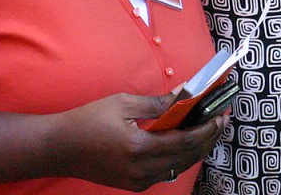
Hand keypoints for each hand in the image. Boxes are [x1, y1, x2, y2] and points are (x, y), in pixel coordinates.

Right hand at [49, 93, 225, 190]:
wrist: (59, 148)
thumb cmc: (87, 121)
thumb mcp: (123, 103)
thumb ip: (158, 103)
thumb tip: (184, 95)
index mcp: (139, 148)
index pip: (185, 142)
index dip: (207, 129)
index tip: (221, 115)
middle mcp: (141, 170)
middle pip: (187, 157)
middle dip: (208, 138)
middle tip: (221, 120)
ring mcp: (138, 181)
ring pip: (179, 167)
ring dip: (196, 148)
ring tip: (208, 129)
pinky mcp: (134, 185)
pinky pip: (166, 172)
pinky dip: (180, 157)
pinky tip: (185, 142)